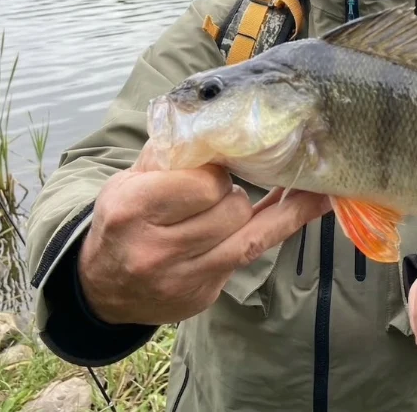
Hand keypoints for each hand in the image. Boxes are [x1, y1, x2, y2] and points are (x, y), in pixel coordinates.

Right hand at [77, 145, 330, 325]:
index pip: (202, 183)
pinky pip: (252, 256)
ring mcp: (182, 279)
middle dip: (232, 193)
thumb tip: (215, 119)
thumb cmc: (122, 221)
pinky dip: (278, 225)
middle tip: (218, 189)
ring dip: (248, 213)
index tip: (211, 168)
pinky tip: (313, 202)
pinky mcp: (204, 296)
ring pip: (249, 236)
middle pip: (231, 210)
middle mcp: (156, 250)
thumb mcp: (129, 180)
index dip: (214, 171)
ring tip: (241, 201)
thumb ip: (169, 152)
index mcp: (132, 211)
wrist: (103, 288)